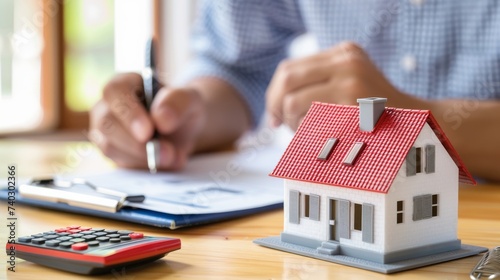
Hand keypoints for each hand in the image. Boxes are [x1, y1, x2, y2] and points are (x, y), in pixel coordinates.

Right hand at [90, 73, 205, 170]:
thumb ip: (177, 103)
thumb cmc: (181, 108)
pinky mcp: (113, 152)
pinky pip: (120, 163)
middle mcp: (108, 106)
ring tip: (173, 157)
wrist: (183, 129)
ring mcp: (107, 131)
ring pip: (111, 147)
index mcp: (124, 84)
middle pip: (107, 124)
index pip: (115, 93)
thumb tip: (161, 119)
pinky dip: (144, 166)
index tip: (148, 132)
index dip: (129, 113)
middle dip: (137, 143)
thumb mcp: (189, 99)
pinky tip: (165, 162)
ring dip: (143, 156)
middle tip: (167, 153)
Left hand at [266, 42, 425, 129]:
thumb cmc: (377, 112)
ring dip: (292, 124)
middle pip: (286, 80)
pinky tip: (324, 139)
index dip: (273, 93)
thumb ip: (319, 83)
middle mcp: (346, 61)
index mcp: (344, 52)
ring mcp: (350, 82)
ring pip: (292, 103)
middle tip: (279, 125)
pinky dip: (308, 135)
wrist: (420, 125)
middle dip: (274, 106)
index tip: (274, 116)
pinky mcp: (353, 107)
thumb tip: (274, 105)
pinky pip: (309, 123)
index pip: (289, 68)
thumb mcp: (351, 83)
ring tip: (310, 133)